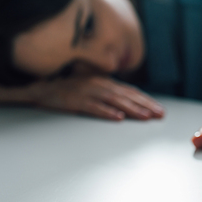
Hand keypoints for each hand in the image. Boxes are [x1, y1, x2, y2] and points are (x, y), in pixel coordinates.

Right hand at [28, 76, 163, 119]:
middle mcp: (99, 84)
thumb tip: (127, 104)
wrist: (41, 87)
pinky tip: (117, 118)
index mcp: (104, 82)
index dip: (146, 100)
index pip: (130, 91)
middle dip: (145, 105)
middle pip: (127, 96)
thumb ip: (108, 93)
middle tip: (159, 114)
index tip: (159, 109)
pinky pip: (93, 107)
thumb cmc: (68, 89)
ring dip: (131, 109)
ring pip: (114, 101)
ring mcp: (87, 92)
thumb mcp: (92, 87)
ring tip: (145, 117)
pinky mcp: (75, 100)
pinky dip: (106, 112)